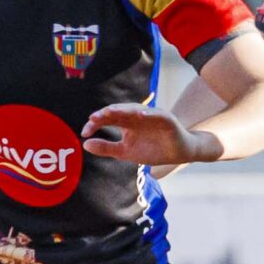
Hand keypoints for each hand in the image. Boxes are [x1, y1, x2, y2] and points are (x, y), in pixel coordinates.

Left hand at [83, 102, 214, 166]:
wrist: (178, 154)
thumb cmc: (153, 150)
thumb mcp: (126, 152)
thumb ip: (106, 148)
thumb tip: (85, 144)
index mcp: (126, 123)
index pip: (107, 119)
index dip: (95, 123)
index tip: (84, 132)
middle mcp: (136, 116)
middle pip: (118, 111)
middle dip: (105, 114)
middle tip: (93, 119)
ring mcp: (151, 116)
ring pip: (134, 109)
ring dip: (122, 109)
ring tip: (110, 112)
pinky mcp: (166, 119)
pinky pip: (157, 114)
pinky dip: (149, 113)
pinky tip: (140, 115)